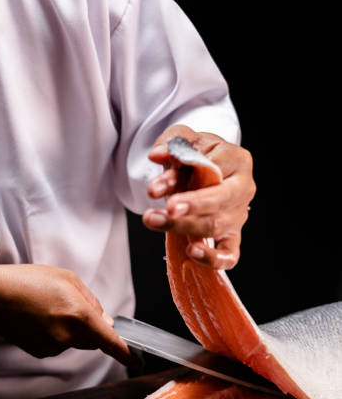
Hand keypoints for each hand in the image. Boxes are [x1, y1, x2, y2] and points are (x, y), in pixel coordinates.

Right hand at [0, 263, 134, 364]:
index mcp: (80, 315)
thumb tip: (106, 322)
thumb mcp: (67, 279)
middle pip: (92, 338)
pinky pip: (58, 344)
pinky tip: (38, 318)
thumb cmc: (29, 281)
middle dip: (88, 326)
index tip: (138, 362)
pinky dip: (54, 333)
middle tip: (68, 304)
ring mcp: (54, 347)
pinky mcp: (40, 352)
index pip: (111, 342)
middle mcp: (69, 336)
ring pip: (74, 341)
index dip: (126, 354)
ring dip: (69, 328)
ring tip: (47, 307)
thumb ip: (92, 301)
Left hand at [143, 125, 255, 269]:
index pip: (213, 170)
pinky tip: (191, 252)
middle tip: (167, 208)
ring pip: (214, 227)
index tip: (154, 189)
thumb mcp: (183, 139)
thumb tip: (156, 155)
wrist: (202, 172)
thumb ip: (171, 143)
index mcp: (238, 160)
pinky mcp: (232, 238)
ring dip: (182, 226)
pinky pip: (229, 255)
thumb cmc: (196, 155)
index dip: (185, 179)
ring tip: (153, 220)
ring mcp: (239, 217)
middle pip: (219, 202)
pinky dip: (212, 258)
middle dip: (191, 207)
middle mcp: (244, 189)